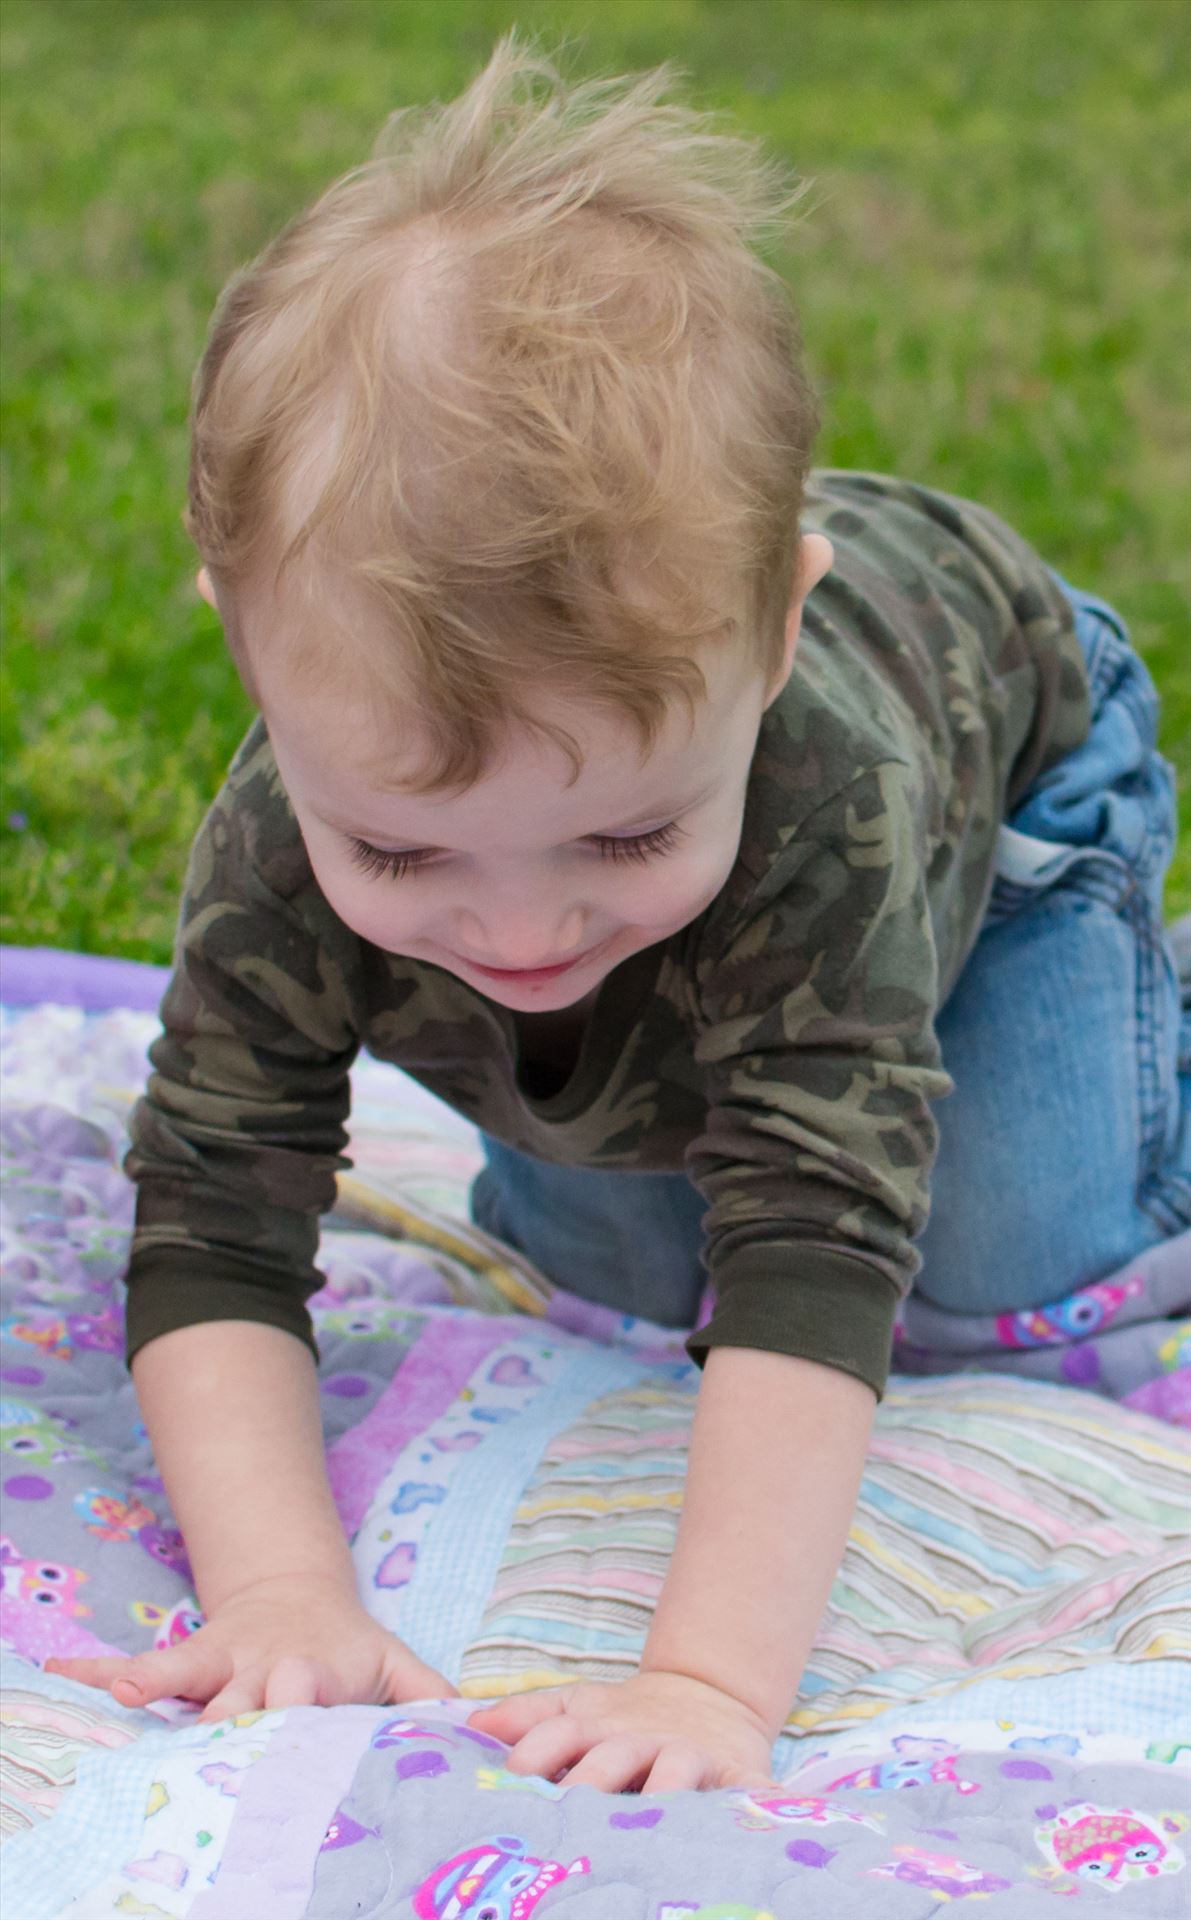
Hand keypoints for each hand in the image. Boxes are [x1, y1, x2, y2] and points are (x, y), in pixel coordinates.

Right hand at [46, 1572, 457, 1721]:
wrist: (297, 1596)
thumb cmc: (349, 1652)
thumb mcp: (396, 1665)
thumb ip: (433, 1696)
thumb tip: (480, 1723)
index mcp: (314, 1671)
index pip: (307, 1688)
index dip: (299, 1695)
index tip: (292, 1702)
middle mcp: (262, 1668)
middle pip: (242, 1692)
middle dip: (229, 1706)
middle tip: (212, 1720)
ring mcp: (221, 1664)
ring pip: (188, 1672)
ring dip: (157, 1679)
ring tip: (127, 1689)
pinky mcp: (189, 1662)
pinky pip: (140, 1664)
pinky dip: (103, 1670)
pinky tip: (63, 1675)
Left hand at [466, 1669, 778, 1793]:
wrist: (707, 1698)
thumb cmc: (626, 1721)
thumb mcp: (578, 1707)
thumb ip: (529, 1716)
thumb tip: (473, 1723)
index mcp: (599, 1726)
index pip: (560, 1733)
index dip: (535, 1754)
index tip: (510, 1782)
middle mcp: (642, 1739)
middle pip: (611, 1759)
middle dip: (588, 1784)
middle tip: (568, 1820)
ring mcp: (690, 1756)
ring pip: (676, 1772)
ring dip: (664, 1791)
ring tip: (653, 1818)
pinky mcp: (737, 1773)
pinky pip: (751, 1790)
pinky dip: (760, 1804)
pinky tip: (762, 1822)